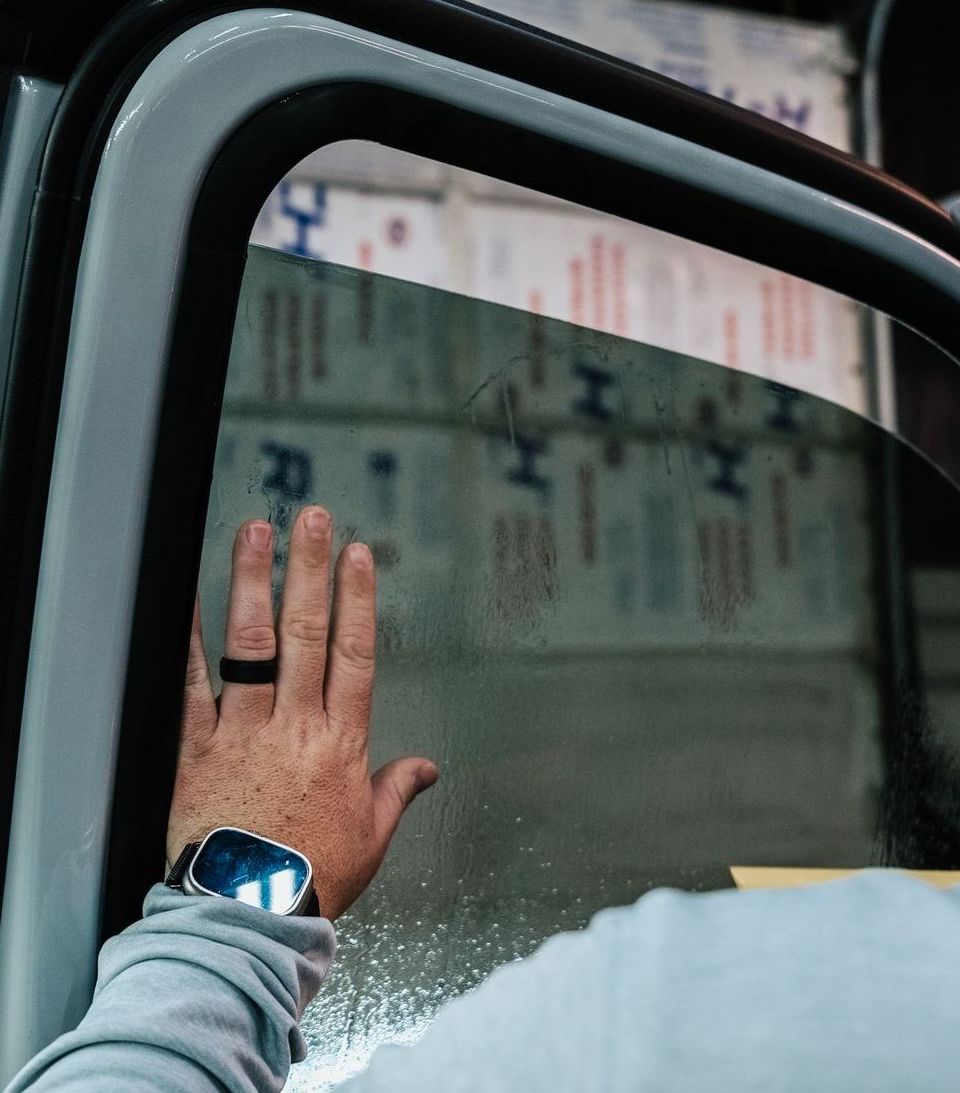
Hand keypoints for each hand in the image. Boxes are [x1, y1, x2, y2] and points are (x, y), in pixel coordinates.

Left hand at [166, 505, 438, 918]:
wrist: (251, 916)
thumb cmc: (314, 876)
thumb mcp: (372, 836)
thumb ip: (397, 791)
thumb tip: (427, 768)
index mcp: (341, 743)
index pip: (356, 653)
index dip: (358, 599)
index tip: (357, 555)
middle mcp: (295, 725)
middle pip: (306, 633)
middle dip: (310, 570)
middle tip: (311, 518)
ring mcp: (244, 732)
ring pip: (251, 646)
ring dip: (254, 583)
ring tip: (256, 533)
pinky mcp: (197, 750)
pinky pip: (190, 688)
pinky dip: (188, 641)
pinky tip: (188, 598)